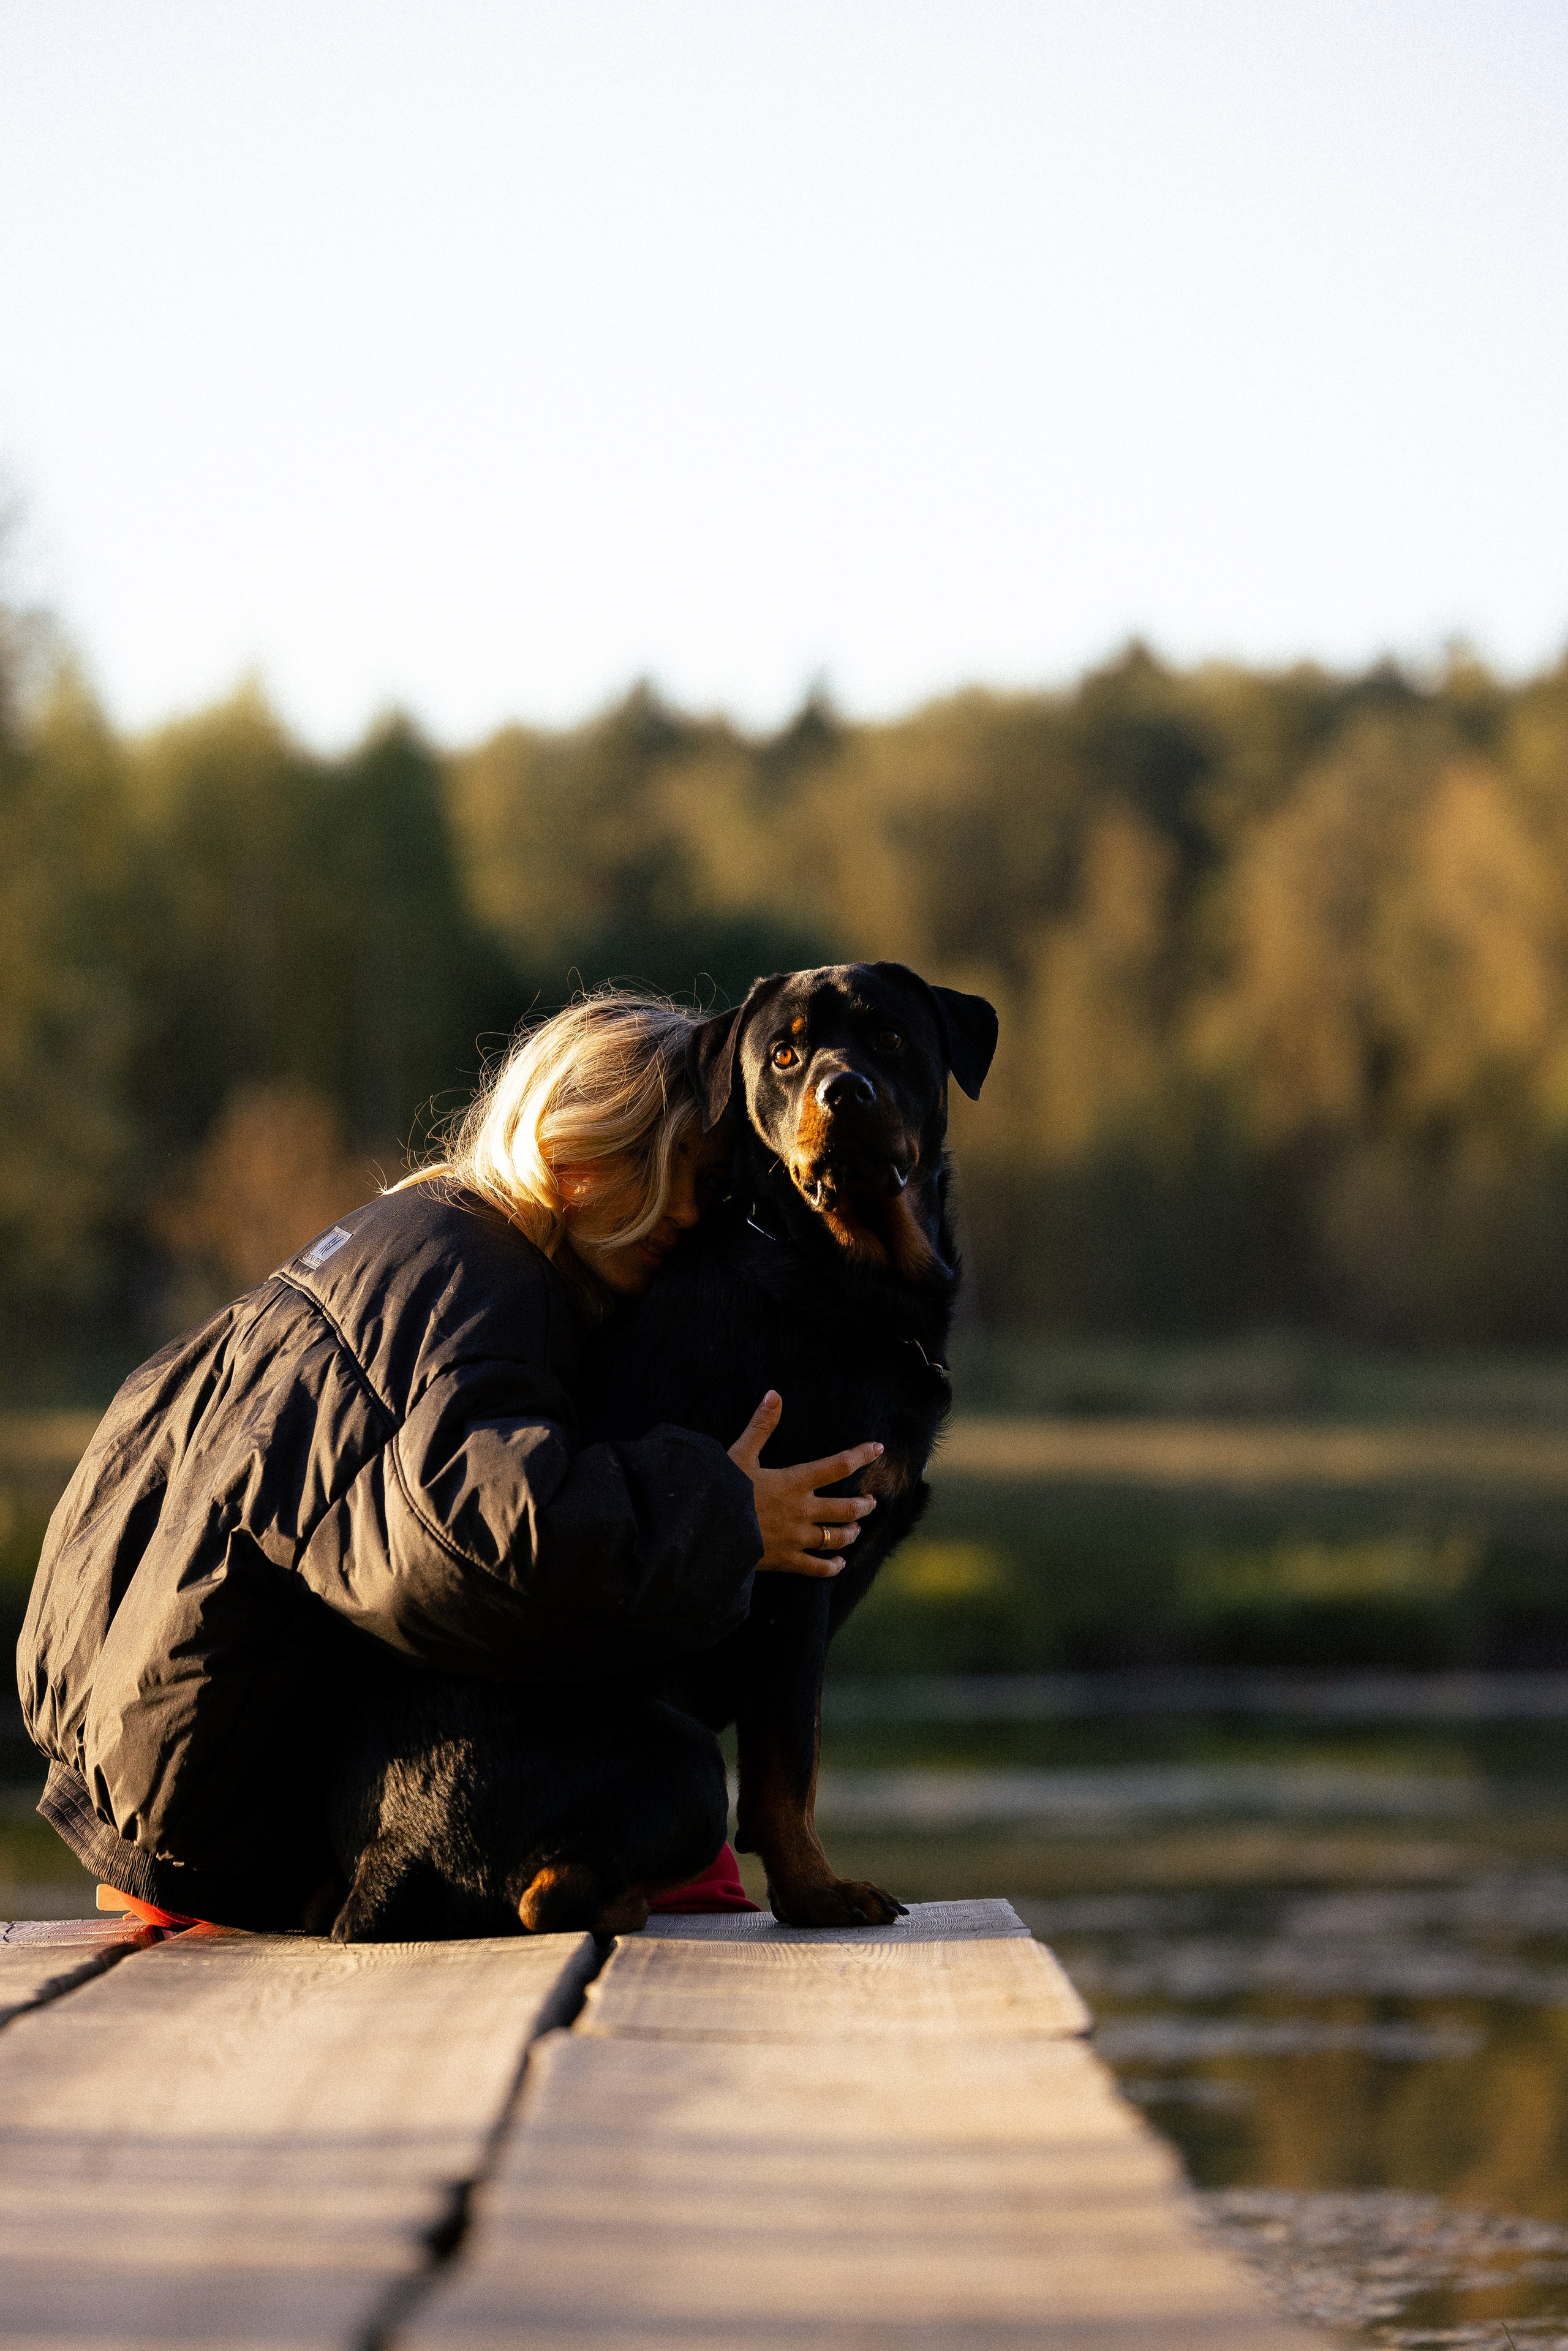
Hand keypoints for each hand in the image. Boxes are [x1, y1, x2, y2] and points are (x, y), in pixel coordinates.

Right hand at [727, 1392, 880, 1577]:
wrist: (705, 1529)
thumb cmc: (722, 1489)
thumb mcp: (740, 1453)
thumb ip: (761, 1425)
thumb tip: (774, 1394)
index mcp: (794, 1481)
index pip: (838, 1466)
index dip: (861, 1455)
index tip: (878, 1449)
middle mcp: (802, 1510)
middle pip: (846, 1508)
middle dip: (863, 1505)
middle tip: (871, 1502)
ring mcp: (796, 1538)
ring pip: (836, 1537)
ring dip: (851, 1532)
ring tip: (857, 1529)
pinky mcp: (786, 1560)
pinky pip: (817, 1567)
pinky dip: (831, 1567)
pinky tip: (839, 1564)